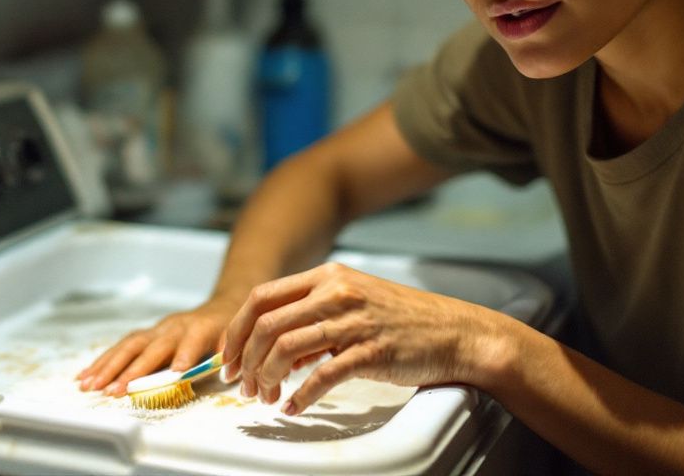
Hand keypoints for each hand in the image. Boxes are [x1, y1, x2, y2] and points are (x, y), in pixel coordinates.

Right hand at [78, 294, 242, 396]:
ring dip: (107, 367)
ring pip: (128, 346)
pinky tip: (85, 376)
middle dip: (129, 371)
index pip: (189, 344)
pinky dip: (102, 362)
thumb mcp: (236, 341)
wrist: (222, 307)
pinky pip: (121, 347)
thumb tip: (227, 374)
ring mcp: (156, 330)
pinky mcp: (145, 334)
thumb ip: (230, 357)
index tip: (174, 373)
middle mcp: (173, 328)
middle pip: (148, 348)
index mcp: (199, 330)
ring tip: (88, 386)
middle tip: (112, 391)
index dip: (182, 357)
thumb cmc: (229, 330)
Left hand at [222, 262, 511, 414]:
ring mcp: (354, 321)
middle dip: (244, 359)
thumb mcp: (354, 302)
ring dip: (266, 379)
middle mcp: (337, 292)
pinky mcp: (371, 352)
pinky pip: (322, 376)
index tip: (227, 356)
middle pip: (267, 324)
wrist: (456, 333)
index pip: (262, 297)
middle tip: (241, 384)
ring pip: (287, 349)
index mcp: (328, 276)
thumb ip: (313, 316)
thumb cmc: (404, 320)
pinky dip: (300, 395)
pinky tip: (293, 407)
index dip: (236, 330)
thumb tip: (274, 347)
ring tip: (265, 397)